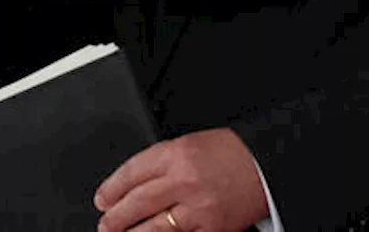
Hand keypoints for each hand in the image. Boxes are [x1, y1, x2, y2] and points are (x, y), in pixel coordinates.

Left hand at [95, 128, 267, 231]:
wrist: (266, 164)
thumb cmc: (230, 152)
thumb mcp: (189, 144)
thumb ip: (161, 161)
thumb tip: (132, 182)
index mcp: (175, 154)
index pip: (132, 173)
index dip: (112, 188)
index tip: (102, 198)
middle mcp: (184, 180)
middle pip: (138, 202)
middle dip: (116, 216)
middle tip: (105, 223)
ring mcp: (198, 207)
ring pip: (154, 226)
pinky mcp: (213, 228)